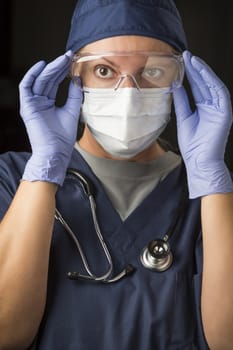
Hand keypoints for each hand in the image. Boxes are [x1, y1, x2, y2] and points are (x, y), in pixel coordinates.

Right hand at [19, 51, 82, 185]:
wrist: (56, 152)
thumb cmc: (63, 138)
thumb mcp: (73, 111)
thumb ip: (75, 95)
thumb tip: (77, 78)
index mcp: (48, 104)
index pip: (54, 83)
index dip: (62, 71)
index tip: (72, 61)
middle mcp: (39, 102)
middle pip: (47, 80)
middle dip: (58, 67)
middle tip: (68, 56)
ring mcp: (32, 104)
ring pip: (39, 81)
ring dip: (50, 69)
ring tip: (62, 60)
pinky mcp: (27, 107)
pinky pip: (26, 87)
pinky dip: (32, 75)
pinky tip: (42, 65)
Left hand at [173, 51, 232, 197]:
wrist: (198, 162)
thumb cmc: (192, 145)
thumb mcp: (183, 118)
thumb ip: (181, 102)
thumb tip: (175, 85)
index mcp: (204, 108)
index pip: (198, 87)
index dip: (191, 74)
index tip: (182, 62)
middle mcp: (213, 106)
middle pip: (205, 84)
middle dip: (197, 69)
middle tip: (186, 55)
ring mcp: (220, 109)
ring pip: (213, 86)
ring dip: (204, 72)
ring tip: (193, 60)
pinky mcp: (225, 113)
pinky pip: (220, 94)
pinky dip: (212, 82)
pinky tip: (203, 73)